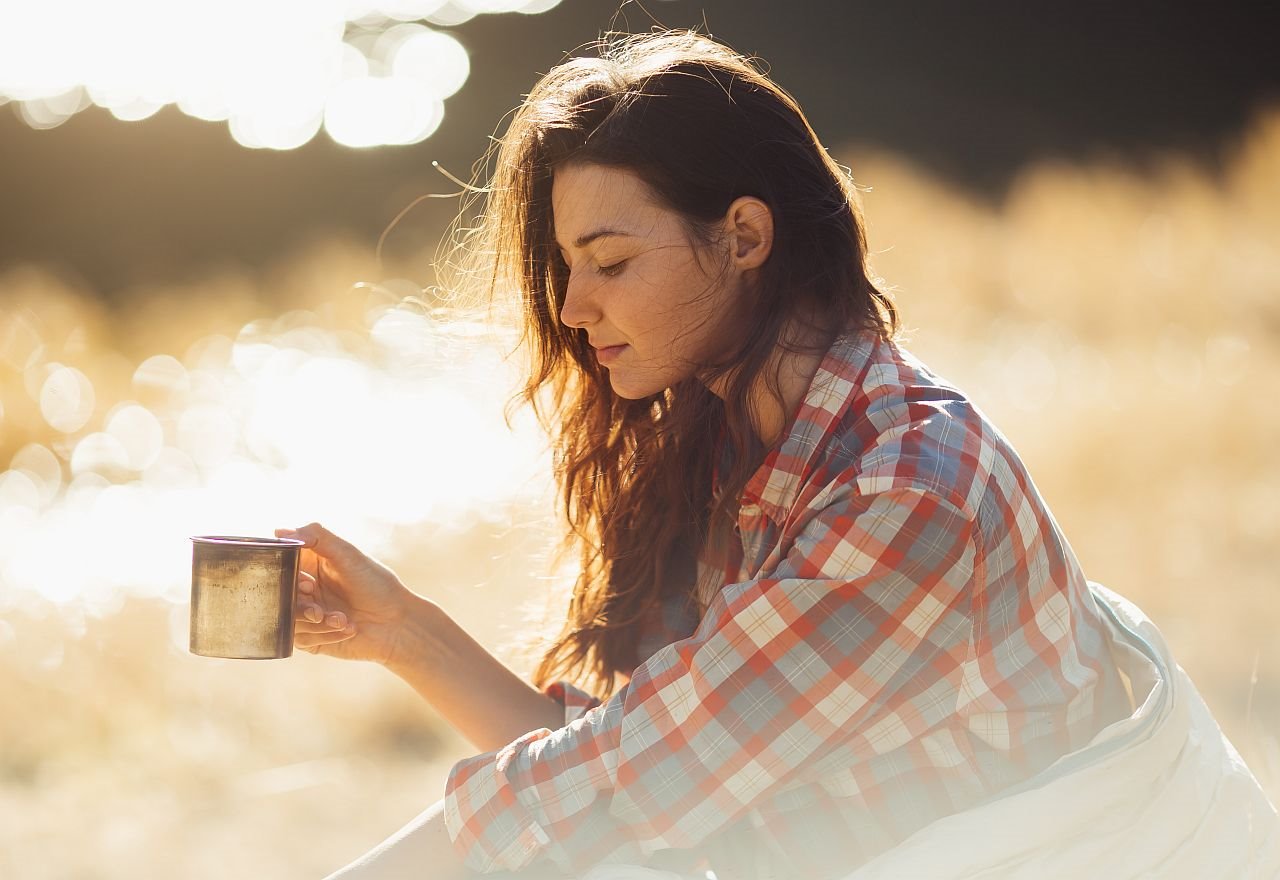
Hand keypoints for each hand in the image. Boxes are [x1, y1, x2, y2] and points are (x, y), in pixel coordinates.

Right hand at [275, 522, 414, 664]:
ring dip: (316, 621)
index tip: (308, 582)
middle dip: (299, 603)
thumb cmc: (376, 584)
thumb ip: (317, 536)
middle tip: (318, 608)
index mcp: (310, 564)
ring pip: (288, 619)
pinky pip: (301, 639)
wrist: (398, 623)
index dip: (286, 577)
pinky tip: (349, 628)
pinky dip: (325, 634)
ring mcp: (307, 614)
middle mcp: (305, 588)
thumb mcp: (348, 554)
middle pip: (278, 595)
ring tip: (341, 618)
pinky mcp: (311, 638)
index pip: (279, 566)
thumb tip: (280, 532)